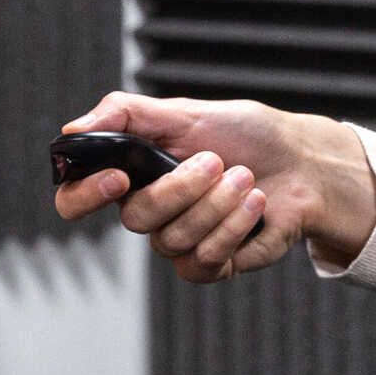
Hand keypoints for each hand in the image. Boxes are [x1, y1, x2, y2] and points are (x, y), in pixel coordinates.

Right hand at [55, 93, 375, 282]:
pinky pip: (203, 262)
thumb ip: (126, 115)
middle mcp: (149, 212)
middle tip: (217, 160)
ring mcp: (179, 241)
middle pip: (136, 218)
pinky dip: (234, 228)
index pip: (76, 199)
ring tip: (246, 178)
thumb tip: (72, 130)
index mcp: (132, 174)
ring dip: (218, 204)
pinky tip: (256, 204)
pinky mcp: (212, 263)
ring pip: (174, 240)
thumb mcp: (185, 111)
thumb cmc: (246, 134)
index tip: (120, 176)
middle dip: (183, 188)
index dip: (86, 195)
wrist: (303, 163)